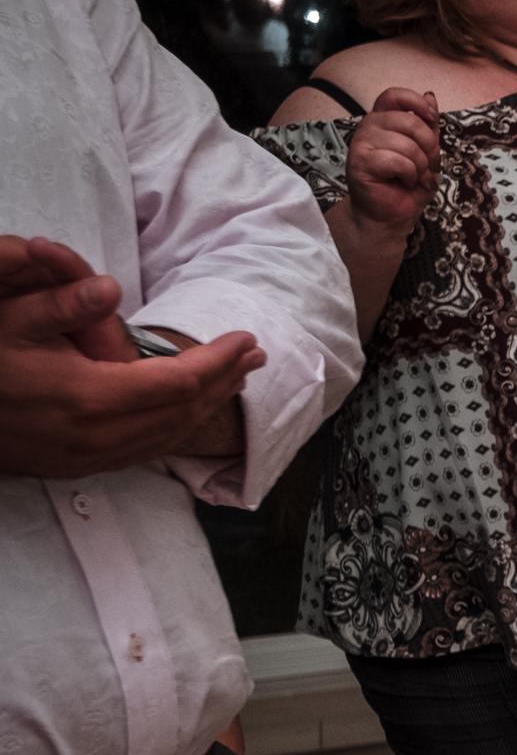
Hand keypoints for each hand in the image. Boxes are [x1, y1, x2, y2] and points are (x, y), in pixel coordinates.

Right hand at [0, 240, 262, 476]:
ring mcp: (91, 458)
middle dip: (225, 381)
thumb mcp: (12, 320)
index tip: (246, 338)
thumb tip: (110, 286)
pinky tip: (192, 410)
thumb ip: (62, 304)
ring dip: (208, 405)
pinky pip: (148, 450)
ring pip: (171, 435)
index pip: (178, 382)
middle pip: (184, 411)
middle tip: (255, 355)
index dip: (218, 360)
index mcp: (90, 397)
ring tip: (236, 378)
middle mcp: (99, 436)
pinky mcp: (81, 468)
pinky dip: (179, 427)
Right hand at [346, 87, 440, 239]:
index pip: (395, 95)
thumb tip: (430, 95)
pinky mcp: (359, 162)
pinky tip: (403, 182)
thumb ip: (428, 125)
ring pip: (406, 144)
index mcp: (384, 119)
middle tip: (427, 166)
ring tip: (415, 178)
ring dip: (421, 166)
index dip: (417, 104)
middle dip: (429, 147)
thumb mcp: (427, 152)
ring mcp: (361, 143)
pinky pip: (397, 161)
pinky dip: (410, 175)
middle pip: (409, 121)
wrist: (392, 214)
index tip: (432, 120)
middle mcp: (369, 126)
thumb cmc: (408, 183)